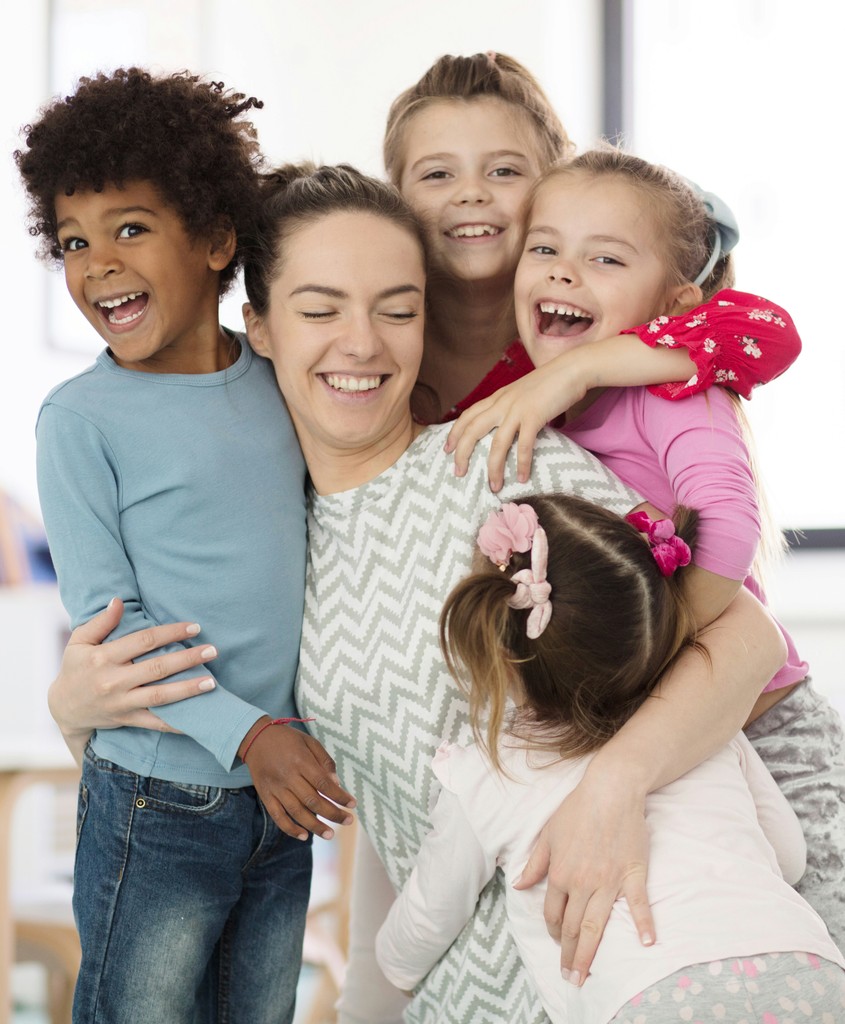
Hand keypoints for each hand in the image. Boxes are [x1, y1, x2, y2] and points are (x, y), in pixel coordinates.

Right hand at [48, 597, 217, 755]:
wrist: (64, 707)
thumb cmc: (76, 667)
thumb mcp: (79, 641)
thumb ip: (100, 622)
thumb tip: (118, 601)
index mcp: (103, 657)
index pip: (144, 641)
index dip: (171, 632)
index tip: (194, 627)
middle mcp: (113, 681)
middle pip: (157, 668)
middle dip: (188, 658)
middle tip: (212, 650)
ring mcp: (121, 703)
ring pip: (160, 696)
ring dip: (188, 689)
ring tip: (212, 682)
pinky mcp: (127, 719)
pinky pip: (155, 722)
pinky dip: (177, 723)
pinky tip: (198, 718)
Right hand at [241, 719, 356, 841]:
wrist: (256, 738)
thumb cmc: (288, 739)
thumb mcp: (309, 741)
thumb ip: (324, 761)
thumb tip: (336, 783)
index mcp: (301, 761)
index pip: (324, 783)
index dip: (339, 796)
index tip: (352, 804)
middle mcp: (288, 776)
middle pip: (313, 800)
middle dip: (332, 813)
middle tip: (348, 821)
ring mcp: (275, 788)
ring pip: (296, 812)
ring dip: (314, 826)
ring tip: (330, 835)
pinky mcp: (265, 795)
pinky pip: (277, 816)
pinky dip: (290, 828)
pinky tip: (304, 836)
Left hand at [444, 360, 588, 491]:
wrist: (572, 369)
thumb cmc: (550, 382)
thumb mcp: (521, 392)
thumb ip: (510, 406)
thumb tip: (505, 425)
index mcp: (498, 397)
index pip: (468, 415)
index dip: (455, 433)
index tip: (447, 450)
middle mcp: (502, 403)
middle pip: (473, 430)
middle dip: (463, 453)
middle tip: (458, 473)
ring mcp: (517, 409)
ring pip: (497, 443)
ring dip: (493, 468)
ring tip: (494, 486)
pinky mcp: (535, 416)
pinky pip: (524, 445)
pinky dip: (522, 464)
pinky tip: (523, 478)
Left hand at [514, 770, 653, 984]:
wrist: (610, 790)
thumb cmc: (577, 809)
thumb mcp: (548, 835)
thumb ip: (535, 864)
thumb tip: (520, 886)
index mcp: (560, 873)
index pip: (554, 913)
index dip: (554, 932)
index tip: (558, 945)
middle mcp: (582, 883)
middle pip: (574, 927)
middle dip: (570, 954)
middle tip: (571, 978)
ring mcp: (608, 881)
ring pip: (597, 925)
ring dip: (590, 953)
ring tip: (587, 975)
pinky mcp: (632, 874)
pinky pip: (639, 904)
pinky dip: (644, 924)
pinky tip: (647, 943)